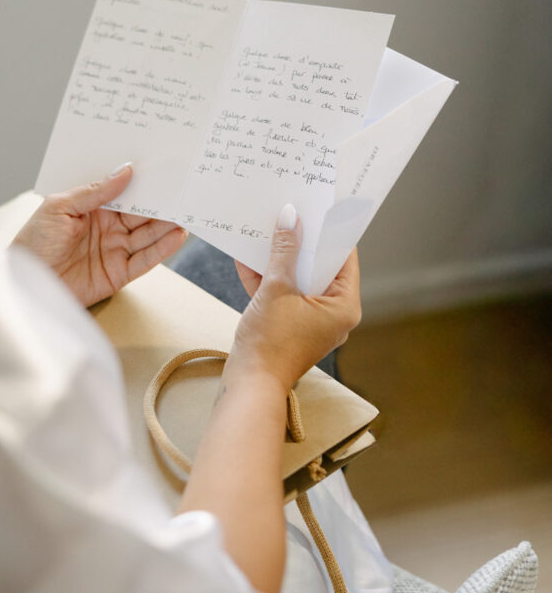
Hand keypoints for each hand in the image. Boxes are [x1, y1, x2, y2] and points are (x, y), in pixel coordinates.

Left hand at [12, 164, 186, 306]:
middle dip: (161, 203)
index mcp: (91, 208)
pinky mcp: (118, 274)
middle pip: (141, 214)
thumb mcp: (60, 207)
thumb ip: (95, 191)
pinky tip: (177, 236)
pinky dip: (162, 249)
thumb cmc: (33, 243)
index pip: (124, 194)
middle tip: (183, 190)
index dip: (143, 184)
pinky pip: (145, 260)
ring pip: (147, 235)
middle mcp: (106, 228)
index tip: (164, 172)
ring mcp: (114, 251)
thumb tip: (125, 171)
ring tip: (186, 212)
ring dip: (167, 225)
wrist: (23, 285)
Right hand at [228, 204, 360, 392]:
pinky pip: (283, 295)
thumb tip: (289, 218)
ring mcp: (311, 321)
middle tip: (290, 213)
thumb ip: (284, 251)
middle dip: (301, 242)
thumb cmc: (270, 343)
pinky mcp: (290, 327)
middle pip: (320, 267)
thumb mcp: (277, 289)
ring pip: (299, 280)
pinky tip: (248, 257)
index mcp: (344, 306)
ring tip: (267, 230)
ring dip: (281, 259)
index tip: (319, 207)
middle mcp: (333, 314)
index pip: (344, 258)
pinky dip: (268, 279)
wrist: (249, 385)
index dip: (330, 231)